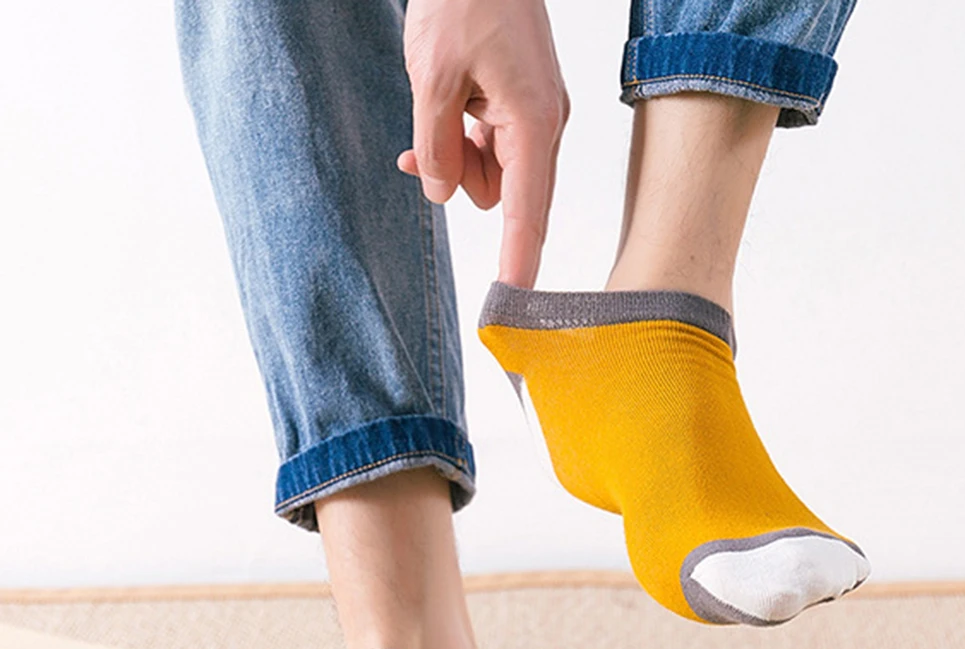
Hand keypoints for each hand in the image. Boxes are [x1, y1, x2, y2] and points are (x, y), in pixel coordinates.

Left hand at [397, 0, 569, 287]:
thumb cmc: (463, 0)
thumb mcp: (432, 78)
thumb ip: (436, 147)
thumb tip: (441, 194)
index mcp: (532, 123)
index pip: (527, 212)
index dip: (519, 260)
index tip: (515, 302)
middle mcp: (542, 126)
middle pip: (503, 196)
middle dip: (460, 180)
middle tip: (423, 150)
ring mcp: (534, 116)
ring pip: (490, 174)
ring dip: (455, 157)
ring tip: (434, 110)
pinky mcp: (520, 106)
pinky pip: (489, 147)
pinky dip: (460, 141)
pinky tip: (439, 114)